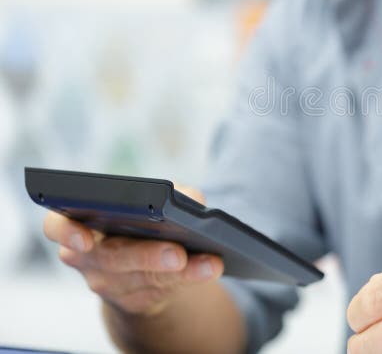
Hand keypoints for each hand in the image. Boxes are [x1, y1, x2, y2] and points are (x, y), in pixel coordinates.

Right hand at [43, 186, 223, 316]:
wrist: (141, 264)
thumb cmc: (142, 222)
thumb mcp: (153, 202)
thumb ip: (168, 194)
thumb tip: (189, 199)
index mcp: (80, 224)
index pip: (57, 227)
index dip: (66, 232)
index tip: (85, 238)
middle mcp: (89, 258)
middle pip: (113, 258)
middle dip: (147, 256)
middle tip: (177, 254)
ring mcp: (111, 283)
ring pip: (144, 279)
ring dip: (181, 272)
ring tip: (209, 263)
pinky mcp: (136, 300)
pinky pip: (165, 289)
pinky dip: (192, 278)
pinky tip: (211, 268)